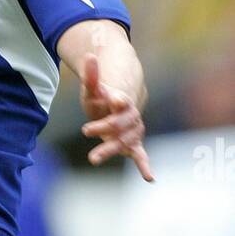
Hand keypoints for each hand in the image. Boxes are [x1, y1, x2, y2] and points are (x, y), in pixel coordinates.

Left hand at [80, 52, 153, 181]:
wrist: (118, 107)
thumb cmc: (102, 97)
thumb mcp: (93, 88)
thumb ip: (92, 76)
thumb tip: (89, 56)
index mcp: (121, 100)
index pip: (121, 100)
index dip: (119, 100)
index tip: (116, 100)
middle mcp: (130, 116)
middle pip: (118, 123)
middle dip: (104, 127)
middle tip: (86, 130)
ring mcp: (132, 131)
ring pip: (123, 141)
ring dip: (109, 150)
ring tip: (93, 159)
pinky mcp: (132, 144)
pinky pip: (140, 155)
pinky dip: (145, 166)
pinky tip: (150, 178)